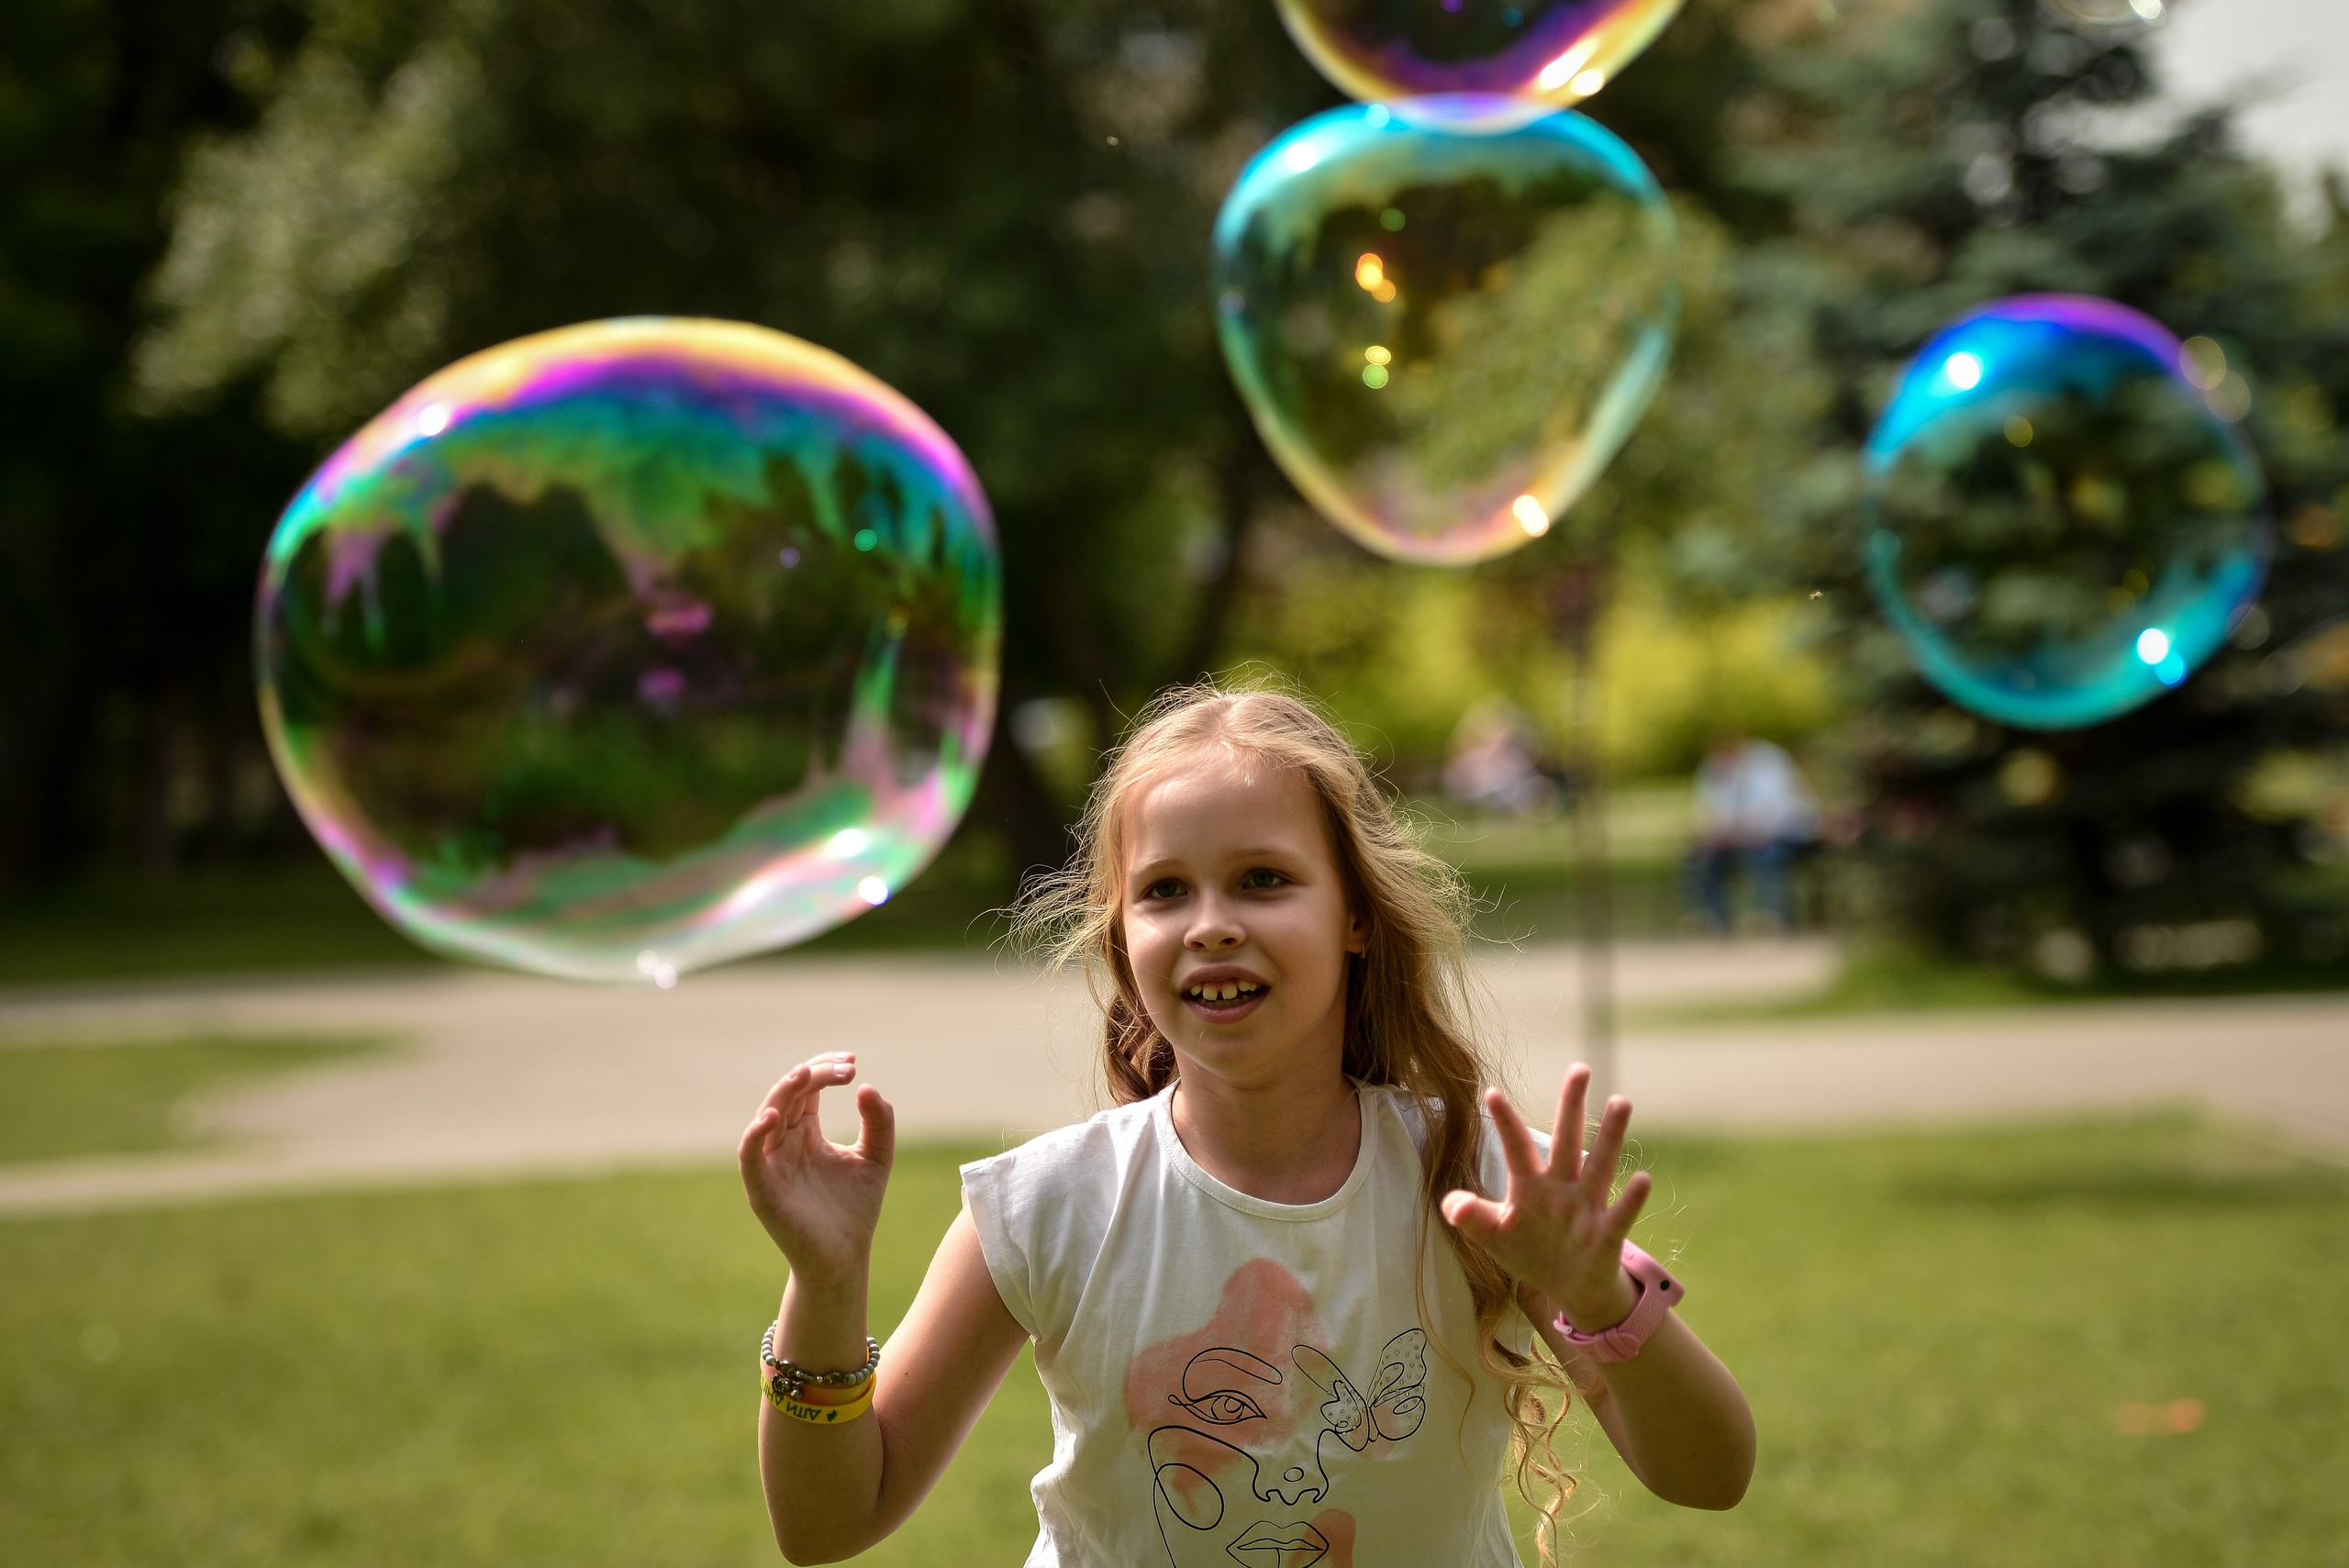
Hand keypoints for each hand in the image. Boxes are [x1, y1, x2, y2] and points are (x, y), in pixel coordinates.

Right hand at [738, 1052, 894, 1286]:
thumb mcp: (876, 1157)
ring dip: (782, 1092)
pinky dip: (754, 1135)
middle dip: (813, 1074)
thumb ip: (879, 1122)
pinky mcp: (762, 1189)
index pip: (807, 1087)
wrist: (844, 1257)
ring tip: (804, 1074)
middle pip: (788, 1094)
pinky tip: (771, 1117)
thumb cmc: (855, 1208)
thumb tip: (868, 1087)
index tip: (853, 1062)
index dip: (825, 1069)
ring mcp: (771, 1164)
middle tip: (846, 1068)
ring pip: (767, 1116)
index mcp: (807, 1131)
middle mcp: (784, 1142)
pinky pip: (749, 1157)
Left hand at [1440, 1063, 1652, 1331]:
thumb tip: (1450, 1205)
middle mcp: (1561, 1187)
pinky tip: (1642, 1178)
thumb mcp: (1495, 1237)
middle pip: (1566, 1140)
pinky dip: (1631, 1199)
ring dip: (1610, 1136)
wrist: (1568, 1288)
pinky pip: (1620, 1215)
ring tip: (1621, 1100)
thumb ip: (1474, 1218)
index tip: (1491, 1092)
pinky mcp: (1605, 1235)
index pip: (1516, 1147)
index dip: (1504, 1122)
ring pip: (1599, 1165)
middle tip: (1580, 1069)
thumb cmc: (1529, 1252)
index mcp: (1530, 1185)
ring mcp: (1585, 1208)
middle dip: (1571, 1106)